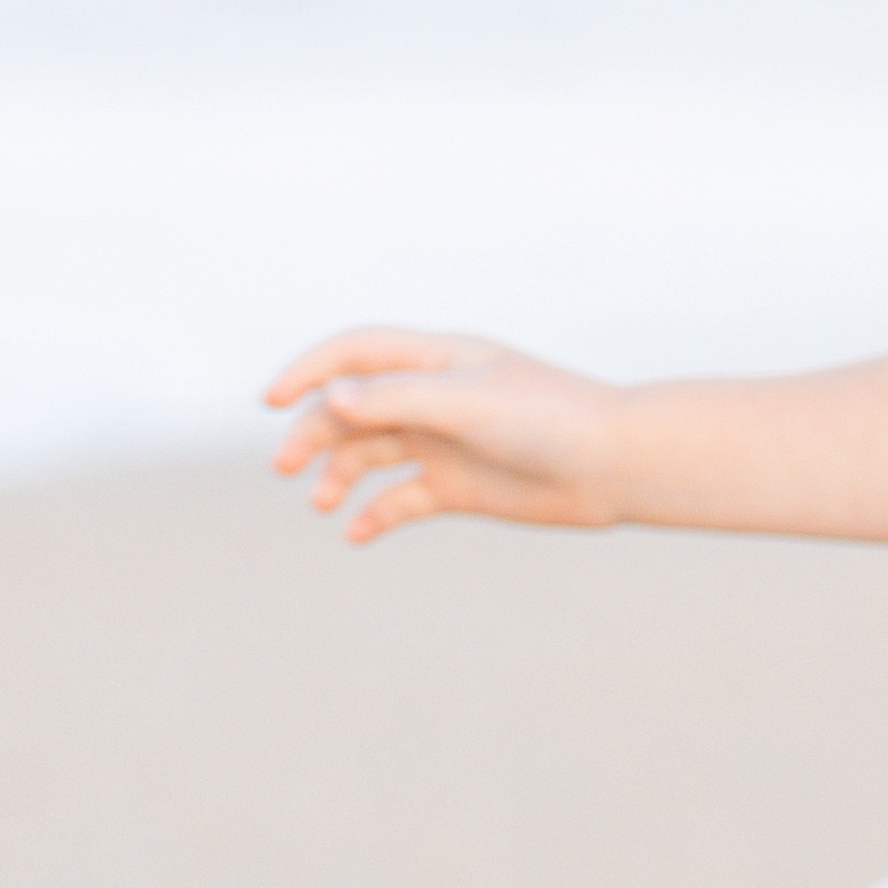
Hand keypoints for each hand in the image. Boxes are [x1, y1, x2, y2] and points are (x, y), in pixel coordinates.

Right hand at [264, 327, 628, 542]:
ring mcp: (445, 442)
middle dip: (313, 433)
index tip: (270, 402)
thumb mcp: (468, 404)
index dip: (308, 372)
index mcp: (437, 360)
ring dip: (338, 476)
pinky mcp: (459, 486)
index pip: (354, 354)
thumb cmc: (550, 419)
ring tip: (323, 503)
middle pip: (351, 409)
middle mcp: (434, 398)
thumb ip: (399, 399)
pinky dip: (375, 515)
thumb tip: (332, 397)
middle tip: (285, 468)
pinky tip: (356, 533)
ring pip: (370, 455)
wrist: (617, 466)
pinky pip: (401, 500)